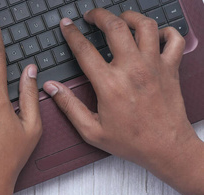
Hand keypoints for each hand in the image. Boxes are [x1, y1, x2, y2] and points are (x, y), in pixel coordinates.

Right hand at [43, 10, 199, 175]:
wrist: (165, 148)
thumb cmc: (130, 141)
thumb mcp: (91, 130)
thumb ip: (69, 106)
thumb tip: (52, 88)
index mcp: (109, 84)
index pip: (84, 49)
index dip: (71, 34)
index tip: (66, 25)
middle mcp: (132, 69)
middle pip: (115, 27)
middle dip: (99, 15)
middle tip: (90, 16)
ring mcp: (154, 66)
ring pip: (145, 26)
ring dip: (130, 17)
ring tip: (120, 18)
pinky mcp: (171, 68)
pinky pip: (174, 39)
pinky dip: (165, 32)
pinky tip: (155, 35)